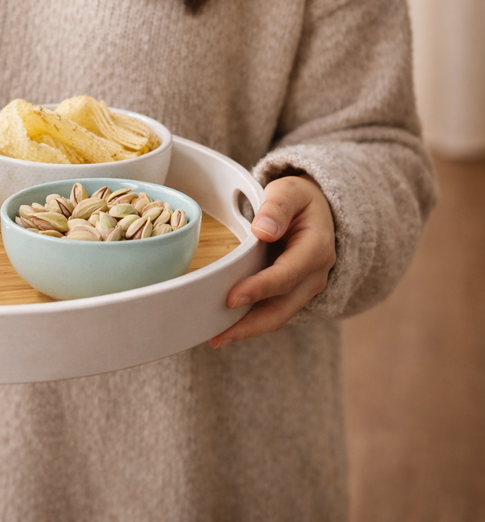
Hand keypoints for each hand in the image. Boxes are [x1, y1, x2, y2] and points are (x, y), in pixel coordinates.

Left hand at [208, 175, 335, 347]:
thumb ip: (277, 206)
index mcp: (316, 249)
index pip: (287, 275)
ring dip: (248, 330)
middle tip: (218, 335)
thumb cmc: (298, 200)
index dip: (260, 288)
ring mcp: (304, 289)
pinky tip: (224, 329)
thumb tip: (264, 230)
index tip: (232, 299)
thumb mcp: (290, 191)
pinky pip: (272, 312)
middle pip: (283, 307)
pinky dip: (250, 323)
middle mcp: (315, 275)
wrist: (315, 211)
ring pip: (278, 316)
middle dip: (251, 324)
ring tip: (215, 339)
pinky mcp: (291, 294)